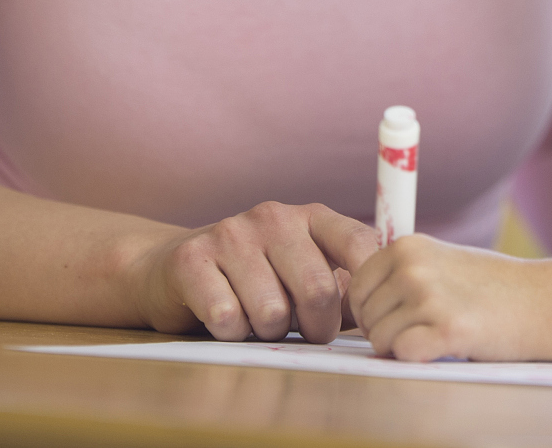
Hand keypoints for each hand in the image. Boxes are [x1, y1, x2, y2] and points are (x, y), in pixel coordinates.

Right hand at [127, 201, 381, 342]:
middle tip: (308, 334)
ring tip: (258, 320)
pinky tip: (225, 320)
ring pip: (272, 311)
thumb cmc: (254, 281)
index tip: (367, 320)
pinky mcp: (191, 259)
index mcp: (312, 217)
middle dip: (317, 327)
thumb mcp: (303, 274)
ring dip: (268, 332)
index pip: (359, 245)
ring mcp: (231, 233)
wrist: (171, 271)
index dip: (368, 291)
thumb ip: (343, 289)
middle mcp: (274, 217)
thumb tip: (379, 315)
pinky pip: (227, 318)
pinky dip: (231, 333)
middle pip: (318, 288)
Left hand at [348, 234, 542, 361]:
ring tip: (440, 332)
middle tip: (424, 326)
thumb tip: (356, 304)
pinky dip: (419, 357)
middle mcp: (412, 267)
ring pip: (380, 338)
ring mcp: (428, 296)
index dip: (373, 309)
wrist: (541, 300)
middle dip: (386, 329)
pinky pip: (402, 353)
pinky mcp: (445, 328)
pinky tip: (444, 345)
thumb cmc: (492, 286)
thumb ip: (401, 272)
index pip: (357, 287)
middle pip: (365, 315)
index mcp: (406, 246)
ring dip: (404, 345)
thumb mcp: (440, 260)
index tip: (401, 314)